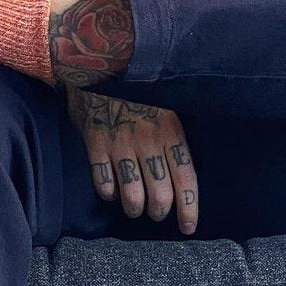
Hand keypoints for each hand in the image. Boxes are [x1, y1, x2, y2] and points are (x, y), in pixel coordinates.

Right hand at [64, 86, 198, 234]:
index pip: (186, 177)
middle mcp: (149, 139)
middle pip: (161, 194)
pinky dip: (107, 193)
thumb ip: (171, 131)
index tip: (188, 227)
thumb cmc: (136, 83)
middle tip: (156, 212)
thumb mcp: (163, 101)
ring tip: (134, 208)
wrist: (102, 59)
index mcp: (171, 129)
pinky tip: (110, 190)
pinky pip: (103, 182)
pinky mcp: (96, 142)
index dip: (189, 207)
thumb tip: (180, 162)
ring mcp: (121, 142)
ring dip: (134, 208)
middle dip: (159, 211)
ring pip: (132, 195)